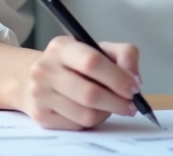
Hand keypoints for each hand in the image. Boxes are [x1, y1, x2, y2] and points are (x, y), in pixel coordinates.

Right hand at [18, 36, 141, 129]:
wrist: (38, 78)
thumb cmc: (74, 63)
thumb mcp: (98, 49)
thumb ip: (124, 55)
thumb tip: (134, 78)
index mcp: (61, 47)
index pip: (92, 62)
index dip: (117, 77)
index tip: (134, 87)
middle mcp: (45, 69)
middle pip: (90, 94)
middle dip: (117, 102)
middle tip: (130, 105)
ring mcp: (40, 94)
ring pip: (85, 114)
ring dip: (106, 113)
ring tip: (110, 105)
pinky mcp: (40, 116)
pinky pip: (77, 125)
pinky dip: (92, 121)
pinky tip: (92, 111)